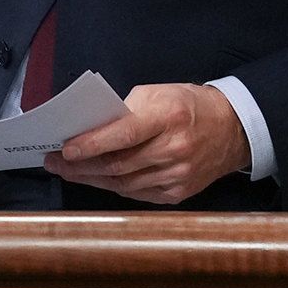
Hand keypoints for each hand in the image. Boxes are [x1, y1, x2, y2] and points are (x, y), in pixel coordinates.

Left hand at [43, 83, 248, 204]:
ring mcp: (178, 176)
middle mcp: (174, 150)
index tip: (65, 148)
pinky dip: (113, 186)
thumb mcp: (159, 93)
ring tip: (68, 171)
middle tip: (54, 162)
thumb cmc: (189, 105)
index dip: (92, 144)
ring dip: (92, 179)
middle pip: (119, 164)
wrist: (233, 129)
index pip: (124, 134)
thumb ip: (126, 110)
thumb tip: (92, 129)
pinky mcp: (178, 194)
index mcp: (169, 117)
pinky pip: (137, 193)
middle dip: (81, 165)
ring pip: (124, 183)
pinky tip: (96, 179)